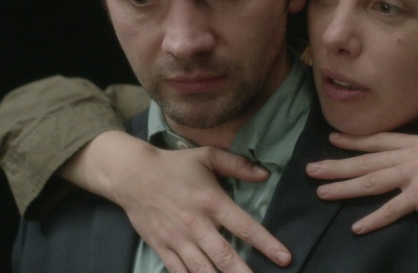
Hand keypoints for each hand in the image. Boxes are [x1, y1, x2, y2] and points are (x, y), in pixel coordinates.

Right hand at [59, 131, 291, 272]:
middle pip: (226, 257)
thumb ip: (238, 164)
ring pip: (204, 271)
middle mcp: (197, 224)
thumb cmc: (174, 165)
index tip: (285, 258)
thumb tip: (265, 174)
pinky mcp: (163, 248)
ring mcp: (178, 240)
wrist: (132, 175)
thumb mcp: (207, 156)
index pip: (244, 227)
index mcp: (212, 201)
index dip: (267, 244)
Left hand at [305, 132, 417, 233]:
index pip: (380, 140)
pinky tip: (357, 227)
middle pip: (367, 160)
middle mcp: (414, 153)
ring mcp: (417, 172)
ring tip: (322, 192)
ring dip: (345, 188)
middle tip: (310, 169)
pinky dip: (374, 219)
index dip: (355, 140)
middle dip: (336, 165)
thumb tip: (410, 158)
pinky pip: (392, 209)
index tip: (332, 139)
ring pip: (372, 180)